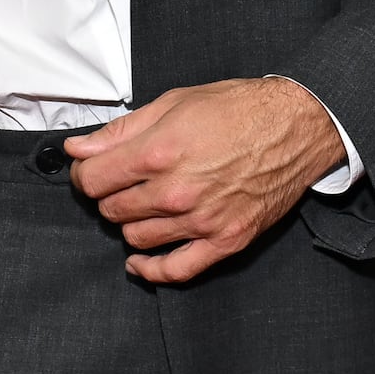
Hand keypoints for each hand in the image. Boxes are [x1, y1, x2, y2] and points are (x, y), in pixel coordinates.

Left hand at [62, 77, 344, 283]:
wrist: (295, 126)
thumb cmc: (239, 109)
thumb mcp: (174, 103)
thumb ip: (121, 130)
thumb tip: (79, 147)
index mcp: (159, 152)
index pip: (93, 179)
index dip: (84, 174)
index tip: (89, 170)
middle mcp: (177, 190)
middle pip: (112, 210)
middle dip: (108, 195)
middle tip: (120, 183)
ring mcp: (202, 220)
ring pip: (137, 238)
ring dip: (130, 223)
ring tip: (141, 206)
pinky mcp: (225, 240)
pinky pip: (176, 270)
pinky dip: (151, 270)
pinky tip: (140, 261)